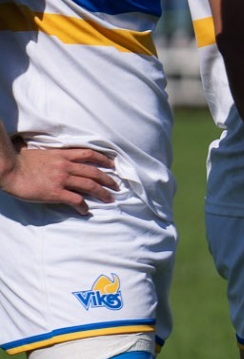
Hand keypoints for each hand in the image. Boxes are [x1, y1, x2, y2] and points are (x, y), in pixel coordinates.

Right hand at [0, 143, 117, 210]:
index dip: (103, 160)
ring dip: (102, 193)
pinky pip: (75, 200)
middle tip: (116, 187)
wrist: (8, 169)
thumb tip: (41, 147)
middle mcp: (65, 166)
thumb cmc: (18, 160)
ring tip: (110, 199)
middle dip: (108, 180)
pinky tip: (85, 211)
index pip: (88, 154)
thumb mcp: (37, 151)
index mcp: (61, 155)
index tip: (112, 165)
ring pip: (90, 186)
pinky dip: (83, 206)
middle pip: (94, 172)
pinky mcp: (55, 192)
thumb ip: (47, 153)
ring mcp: (61, 179)